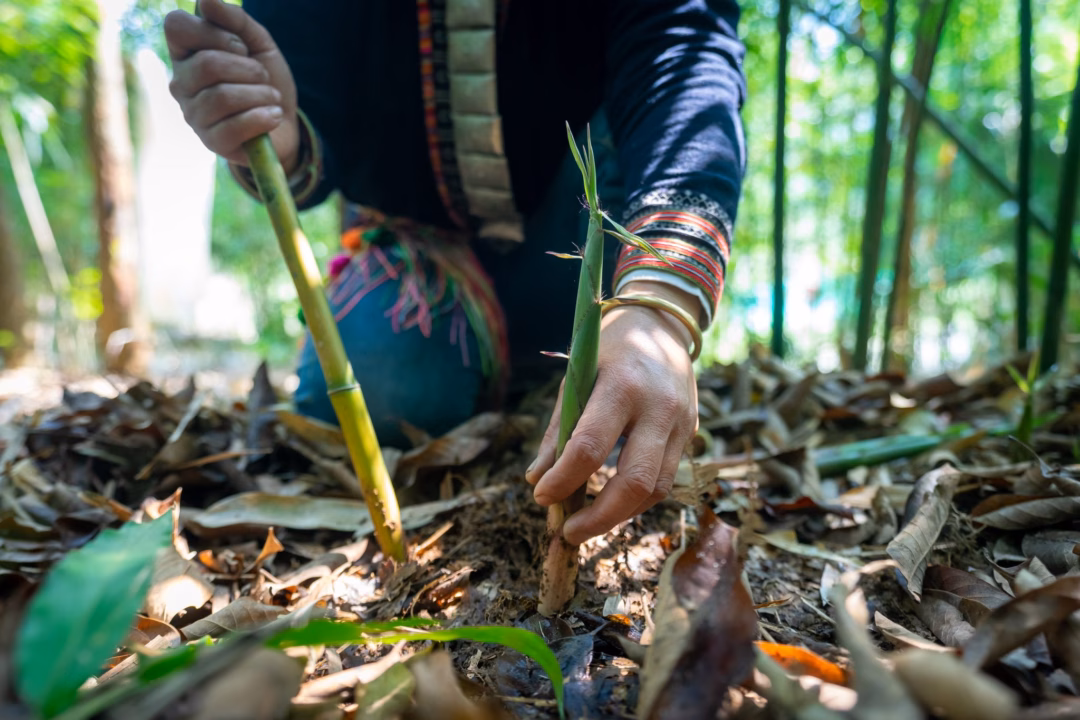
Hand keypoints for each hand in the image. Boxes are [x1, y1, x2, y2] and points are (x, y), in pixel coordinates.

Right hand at [164, 0, 298, 170]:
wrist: (285, 122)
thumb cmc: (265, 79)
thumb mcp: (258, 43)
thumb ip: (235, 20)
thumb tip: (206, 0)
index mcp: (185, 54)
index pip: (177, 26)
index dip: (214, 32)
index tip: (240, 46)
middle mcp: (181, 83)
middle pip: (207, 64)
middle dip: (248, 68)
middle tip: (262, 76)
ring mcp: (193, 115)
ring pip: (222, 96)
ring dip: (260, 94)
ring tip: (271, 97)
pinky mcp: (212, 143)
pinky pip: (235, 126)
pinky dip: (263, 117)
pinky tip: (273, 115)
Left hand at [525, 280, 700, 543]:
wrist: (662, 322)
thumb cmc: (608, 350)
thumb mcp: (576, 377)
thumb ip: (559, 430)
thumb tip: (538, 479)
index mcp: (622, 385)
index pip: (590, 446)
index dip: (563, 479)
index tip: (541, 497)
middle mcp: (659, 407)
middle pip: (635, 480)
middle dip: (600, 517)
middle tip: (568, 533)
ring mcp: (682, 422)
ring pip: (657, 489)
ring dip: (620, 515)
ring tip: (587, 523)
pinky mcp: (692, 432)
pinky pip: (666, 478)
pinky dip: (636, 498)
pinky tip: (612, 503)